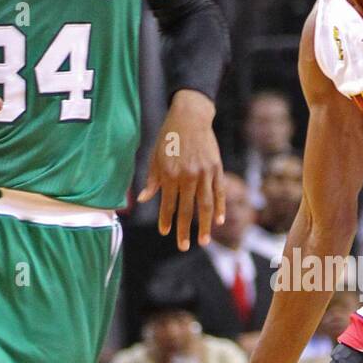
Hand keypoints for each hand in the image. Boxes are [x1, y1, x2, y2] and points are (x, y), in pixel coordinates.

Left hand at [138, 89, 225, 249]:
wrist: (190, 116)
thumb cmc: (169, 137)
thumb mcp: (155, 157)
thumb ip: (152, 181)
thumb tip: (142, 200)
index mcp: (170, 174)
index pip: (168, 204)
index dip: (166, 220)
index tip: (165, 233)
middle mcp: (188, 176)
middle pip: (187, 209)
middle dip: (184, 230)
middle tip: (184, 246)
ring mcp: (204, 173)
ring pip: (206, 205)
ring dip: (204, 225)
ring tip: (204, 241)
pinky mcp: (216, 168)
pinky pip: (220, 192)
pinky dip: (220, 207)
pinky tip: (219, 221)